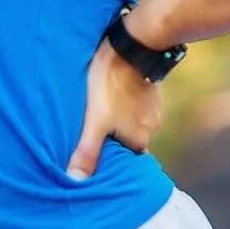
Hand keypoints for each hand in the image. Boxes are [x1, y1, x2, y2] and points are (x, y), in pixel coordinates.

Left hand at [66, 37, 162, 180]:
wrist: (132, 47)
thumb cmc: (110, 85)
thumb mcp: (94, 121)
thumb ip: (87, 151)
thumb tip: (76, 181)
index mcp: (139, 140)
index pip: (126, 161)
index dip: (111, 160)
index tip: (96, 157)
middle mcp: (151, 128)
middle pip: (128, 142)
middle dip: (112, 140)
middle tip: (92, 133)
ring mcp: (153, 109)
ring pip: (131, 123)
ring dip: (117, 121)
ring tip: (99, 114)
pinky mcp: (150, 92)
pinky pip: (135, 107)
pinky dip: (123, 106)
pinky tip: (111, 98)